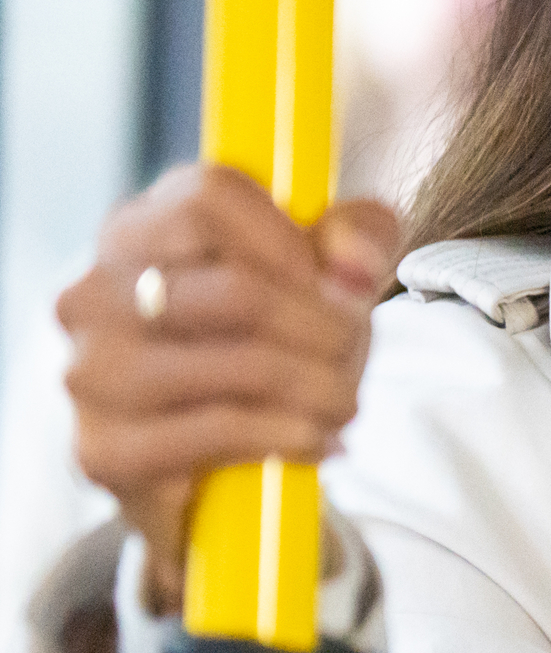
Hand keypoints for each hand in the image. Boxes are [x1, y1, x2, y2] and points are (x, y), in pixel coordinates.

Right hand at [57, 166, 400, 611]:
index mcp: (139, 228)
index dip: (293, 240)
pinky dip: (285, 435)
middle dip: (325, 328)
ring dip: (317, 388)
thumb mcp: (325, 272)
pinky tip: (312, 437)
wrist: (208, 454)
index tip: (339, 281)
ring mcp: (91, 370)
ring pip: (238, 365)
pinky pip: (216, 432)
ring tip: (342, 400)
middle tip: (352, 350)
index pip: (209, 197)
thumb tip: (355, 262)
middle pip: (238, 291)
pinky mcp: (104, 447)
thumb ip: (358, 235)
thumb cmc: (267, 339)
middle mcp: (96, 291)